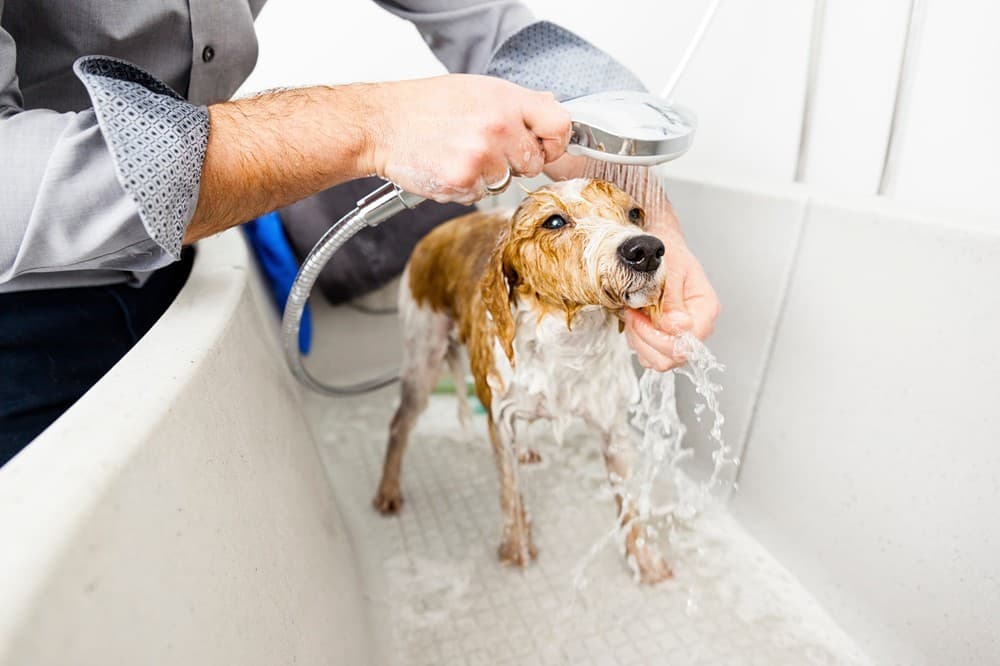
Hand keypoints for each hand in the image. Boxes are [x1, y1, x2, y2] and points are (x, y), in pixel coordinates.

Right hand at [366, 75, 571, 204]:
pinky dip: (465, 187)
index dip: (554, 142)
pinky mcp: (463, 181)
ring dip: (487, 176)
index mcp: (506, 100)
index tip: (544, 146)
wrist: (383, 123)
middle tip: (484, 148)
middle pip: (534, 162)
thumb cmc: (426, 105)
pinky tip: (447, 166)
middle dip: (514, 161)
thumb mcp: (478, 89)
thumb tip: (551, 112)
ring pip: (506, 182)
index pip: (559, 125)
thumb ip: (517, 103)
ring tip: (460, 154)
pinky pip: (480, 195)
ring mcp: (481, 156)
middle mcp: (498, 126)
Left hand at [623, 210, 719, 371]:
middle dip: (647, 339)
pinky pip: (650, 355)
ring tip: (633, 315)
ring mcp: (682, 335)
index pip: (690, 342)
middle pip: (675, 357)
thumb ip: (673, 299)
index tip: (645, 315)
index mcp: (705, 309)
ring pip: (660, 360)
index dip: (663, 336)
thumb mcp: (671, 269)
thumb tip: (676, 326)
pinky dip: (637, 342)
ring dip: (639, 341)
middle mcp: (698, 326)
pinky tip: (634, 322)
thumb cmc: (668, 254)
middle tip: (634, 314)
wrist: (660, 249)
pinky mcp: (665, 338)